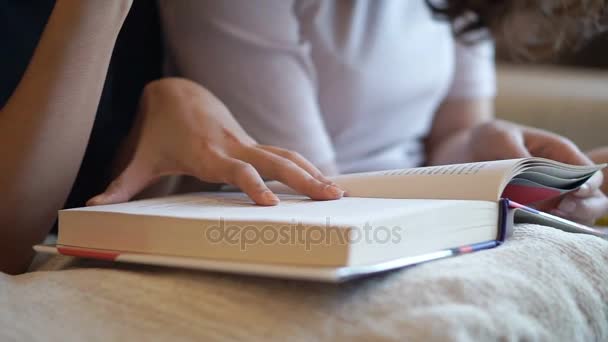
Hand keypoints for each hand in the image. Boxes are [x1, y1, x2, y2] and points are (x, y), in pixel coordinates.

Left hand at [88, 78, 342, 205]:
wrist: (177, 92)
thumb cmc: (159, 129)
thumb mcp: (139, 158)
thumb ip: (120, 185)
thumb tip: (92, 208)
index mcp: (208, 154)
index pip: (237, 170)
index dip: (252, 186)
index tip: (270, 204)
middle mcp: (234, 146)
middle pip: (275, 161)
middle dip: (303, 180)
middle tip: (329, 198)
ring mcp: (247, 142)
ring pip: (286, 154)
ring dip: (312, 172)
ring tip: (337, 192)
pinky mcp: (253, 142)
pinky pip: (285, 153)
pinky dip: (306, 165)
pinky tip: (322, 180)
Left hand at [468, 119, 607, 224]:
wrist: (462, 152)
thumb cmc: (487, 139)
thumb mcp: (500, 138)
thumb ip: (519, 158)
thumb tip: (534, 185)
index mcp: (559, 154)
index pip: (588, 173)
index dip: (589, 185)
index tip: (575, 193)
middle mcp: (560, 179)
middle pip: (592, 200)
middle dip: (585, 208)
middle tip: (562, 210)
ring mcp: (548, 199)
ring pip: (574, 218)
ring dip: (567, 223)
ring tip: (548, 220)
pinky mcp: (531, 213)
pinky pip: (546, 226)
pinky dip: (544, 230)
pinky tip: (531, 228)